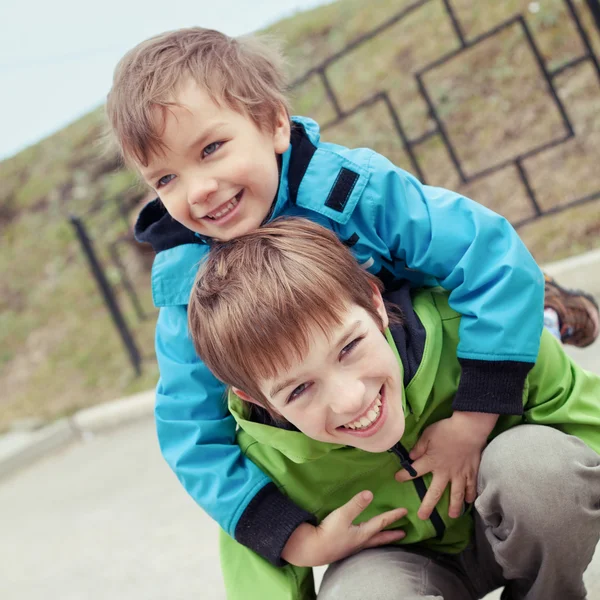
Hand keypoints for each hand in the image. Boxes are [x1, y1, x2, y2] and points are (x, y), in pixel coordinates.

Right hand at [281, 490, 406, 566]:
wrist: (312, 549)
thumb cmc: (328, 533)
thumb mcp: (342, 515)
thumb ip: (356, 504)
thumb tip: (370, 493)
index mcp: (363, 533)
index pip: (381, 523)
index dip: (393, 516)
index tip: (405, 511)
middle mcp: (361, 542)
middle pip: (380, 538)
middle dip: (392, 535)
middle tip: (403, 534)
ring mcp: (353, 546)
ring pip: (372, 543)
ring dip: (382, 539)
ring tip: (387, 537)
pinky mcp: (345, 548)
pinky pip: (363, 544)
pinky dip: (370, 541)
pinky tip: (364, 539)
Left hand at [395, 412, 497, 519]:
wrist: (469, 429)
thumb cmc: (446, 430)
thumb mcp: (428, 434)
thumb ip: (419, 447)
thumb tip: (411, 457)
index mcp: (431, 461)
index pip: (414, 471)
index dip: (405, 475)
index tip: (397, 478)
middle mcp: (444, 472)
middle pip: (435, 492)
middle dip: (428, 505)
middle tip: (423, 517)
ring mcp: (459, 474)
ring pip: (456, 494)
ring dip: (454, 506)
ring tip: (452, 516)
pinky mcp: (472, 472)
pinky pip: (471, 487)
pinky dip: (471, 495)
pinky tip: (469, 501)